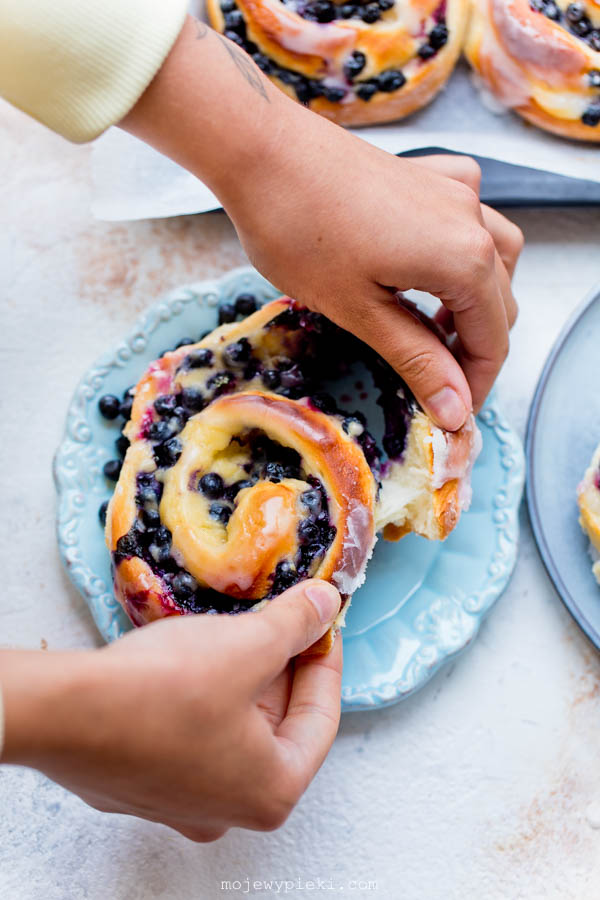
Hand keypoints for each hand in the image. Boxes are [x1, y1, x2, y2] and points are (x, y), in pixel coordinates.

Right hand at [0, 580, 341, 840]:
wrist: (62, 712)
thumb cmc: (165, 690)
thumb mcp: (247, 646)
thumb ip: (296, 625)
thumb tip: (326, 604)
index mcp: (271, 792)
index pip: (321, 718)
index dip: (325, 660)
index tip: (322, 622)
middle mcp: (227, 810)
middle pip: (276, 725)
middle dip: (282, 666)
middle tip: (282, 618)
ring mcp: (179, 801)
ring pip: (232, 728)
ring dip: (242, 677)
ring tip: (240, 629)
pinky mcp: (141, 781)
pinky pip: (191, 732)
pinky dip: (203, 694)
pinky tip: (192, 657)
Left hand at [224, 140, 521, 430]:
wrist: (261, 150)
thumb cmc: (299, 230)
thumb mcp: (359, 311)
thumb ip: (416, 360)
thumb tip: (456, 409)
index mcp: (464, 259)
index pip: (493, 340)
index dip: (473, 385)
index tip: (449, 413)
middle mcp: (472, 220)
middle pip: (498, 302)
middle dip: (474, 349)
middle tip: (433, 382)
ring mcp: (454, 190)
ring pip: (495, 258)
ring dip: (476, 301)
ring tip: (435, 330)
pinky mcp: (429, 174)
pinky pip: (470, 215)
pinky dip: (463, 250)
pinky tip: (430, 262)